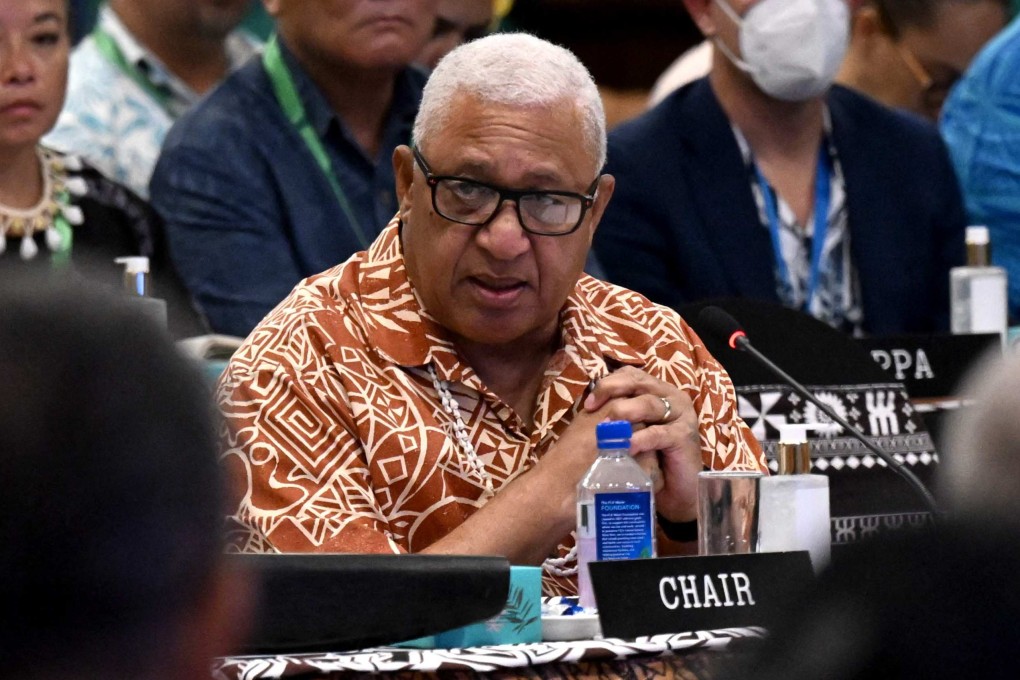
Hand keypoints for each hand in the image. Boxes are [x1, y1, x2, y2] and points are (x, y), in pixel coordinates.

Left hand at [583, 367, 701, 521]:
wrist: (674, 491)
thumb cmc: (649, 459)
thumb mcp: (630, 432)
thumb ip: (617, 417)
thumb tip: (587, 409)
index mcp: (656, 390)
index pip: (630, 375)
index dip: (607, 384)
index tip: (589, 404)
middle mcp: (670, 396)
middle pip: (638, 382)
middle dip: (612, 391)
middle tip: (593, 410)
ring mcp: (681, 415)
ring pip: (648, 404)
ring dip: (623, 413)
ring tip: (605, 429)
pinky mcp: (685, 436)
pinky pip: (658, 433)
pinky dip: (639, 439)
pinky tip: (625, 447)